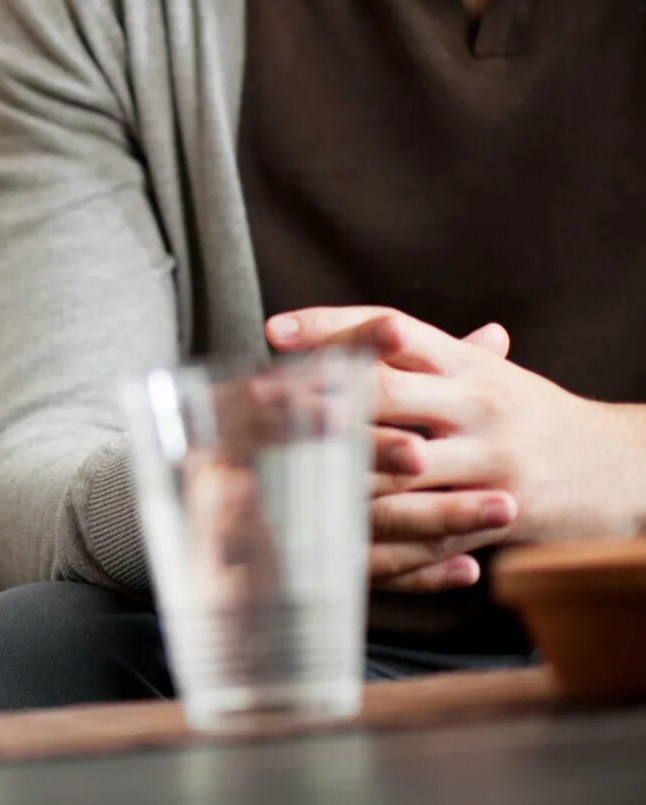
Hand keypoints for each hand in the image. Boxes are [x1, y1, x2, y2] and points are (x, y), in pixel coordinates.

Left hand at [268, 306, 645, 589]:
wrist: (627, 468)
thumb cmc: (534, 416)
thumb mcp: (486, 375)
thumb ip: (420, 357)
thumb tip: (339, 337)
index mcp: (467, 363)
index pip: (390, 328)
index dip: (330, 325)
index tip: (273, 329)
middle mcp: (476, 404)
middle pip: (384, 390)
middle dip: (317, 395)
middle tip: (257, 399)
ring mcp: (490, 460)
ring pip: (397, 466)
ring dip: (334, 471)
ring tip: (275, 471)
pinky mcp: (501, 514)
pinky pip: (430, 530)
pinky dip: (381, 538)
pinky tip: (333, 537)